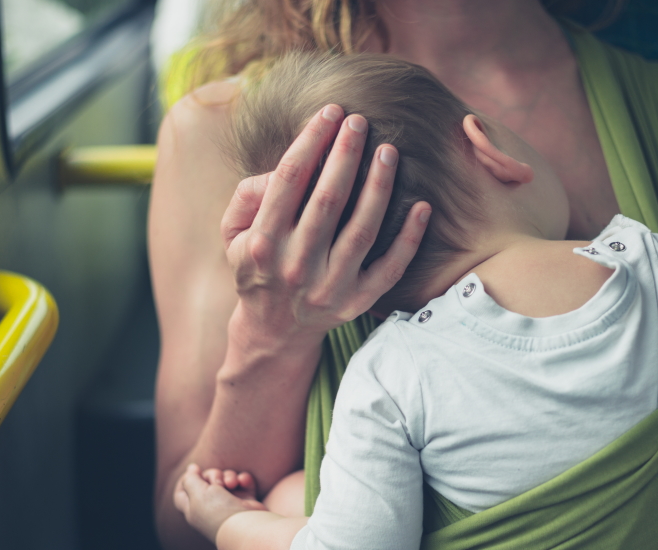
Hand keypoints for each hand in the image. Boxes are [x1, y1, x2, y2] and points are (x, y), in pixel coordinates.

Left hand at [174, 463, 266, 542]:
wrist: (246, 525)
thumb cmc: (218, 511)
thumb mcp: (196, 493)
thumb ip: (190, 479)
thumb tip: (191, 468)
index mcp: (193, 508)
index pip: (181, 494)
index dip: (184, 480)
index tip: (193, 471)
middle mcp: (210, 507)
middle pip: (205, 481)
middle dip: (212, 475)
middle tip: (217, 482)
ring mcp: (229, 503)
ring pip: (225, 479)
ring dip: (228, 476)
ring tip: (232, 484)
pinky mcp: (246, 501)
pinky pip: (243, 482)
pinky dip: (243, 479)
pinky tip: (242, 482)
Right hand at [221, 104, 431, 346]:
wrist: (274, 329)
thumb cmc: (257, 266)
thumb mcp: (234, 234)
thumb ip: (248, 196)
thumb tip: (281, 168)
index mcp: (263, 243)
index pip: (289, 180)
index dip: (311, 141)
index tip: (330, 112)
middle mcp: (296, 265)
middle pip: (327, 200)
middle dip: (345, 154)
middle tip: (361, 121)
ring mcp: (330, 287)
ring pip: (361, 230)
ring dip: (378, 187)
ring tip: (389, 151)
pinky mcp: (357, 302)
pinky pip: (390, 268)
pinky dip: (409, 238)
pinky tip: (423, 206)